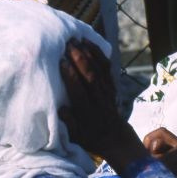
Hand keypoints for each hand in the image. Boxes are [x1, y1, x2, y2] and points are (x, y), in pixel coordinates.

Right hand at [59, 39, 145, 171]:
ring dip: (88, 53)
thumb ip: (69, 124)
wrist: (115, 137)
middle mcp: (99, 100)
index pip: (79, 92)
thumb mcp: (77, 136)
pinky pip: (106, 67)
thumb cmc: (90, 136)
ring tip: (76, 40)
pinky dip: (98, 54)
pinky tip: (88, 42)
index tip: (61, 62)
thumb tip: (62, 110)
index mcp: (88, 113)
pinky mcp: (112, 85)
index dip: (71, 77)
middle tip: (68, 44)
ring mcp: (107, 91)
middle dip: (80, 59)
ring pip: (99, 70)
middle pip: (91, 77)